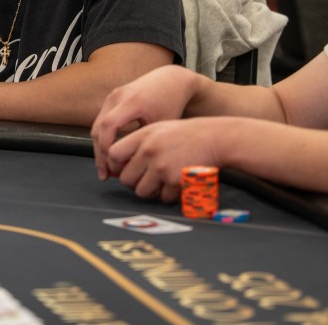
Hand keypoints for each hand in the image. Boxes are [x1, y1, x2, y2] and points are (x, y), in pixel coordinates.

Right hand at [91, 65, 199, 180]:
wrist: (170, 80)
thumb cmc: (171, 104)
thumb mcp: (161, 125)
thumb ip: (145, 144)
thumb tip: (132, 169)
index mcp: (132, 101)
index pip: (109, 126)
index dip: (107, 148)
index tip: (114, 168)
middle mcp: (118, 96)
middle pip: (98, 128)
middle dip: (100, 154)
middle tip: (105, 175)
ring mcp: (112, 96)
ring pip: (96, 126)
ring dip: (99, 149)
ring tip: (105, 170)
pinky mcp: (112, 99)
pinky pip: (102, 122)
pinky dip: (103, 139)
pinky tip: (109, 156)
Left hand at [107, 118, 221, 201]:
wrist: (214, 139)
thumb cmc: (184, 135)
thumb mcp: (157, 129)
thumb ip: (136, 143)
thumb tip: (115, 165)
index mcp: (143, 136)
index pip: (113, 154)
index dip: (114, 165)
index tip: (122, 168)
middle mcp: (149, 151)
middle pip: (125, 178)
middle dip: (133, 182)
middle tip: (144, 178)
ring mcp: (162, 167)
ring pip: (141, 192)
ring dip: (149, 191)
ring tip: (160, 181)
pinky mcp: (175, 181)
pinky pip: (162, 197)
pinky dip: (167, 194)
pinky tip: (175, 183)